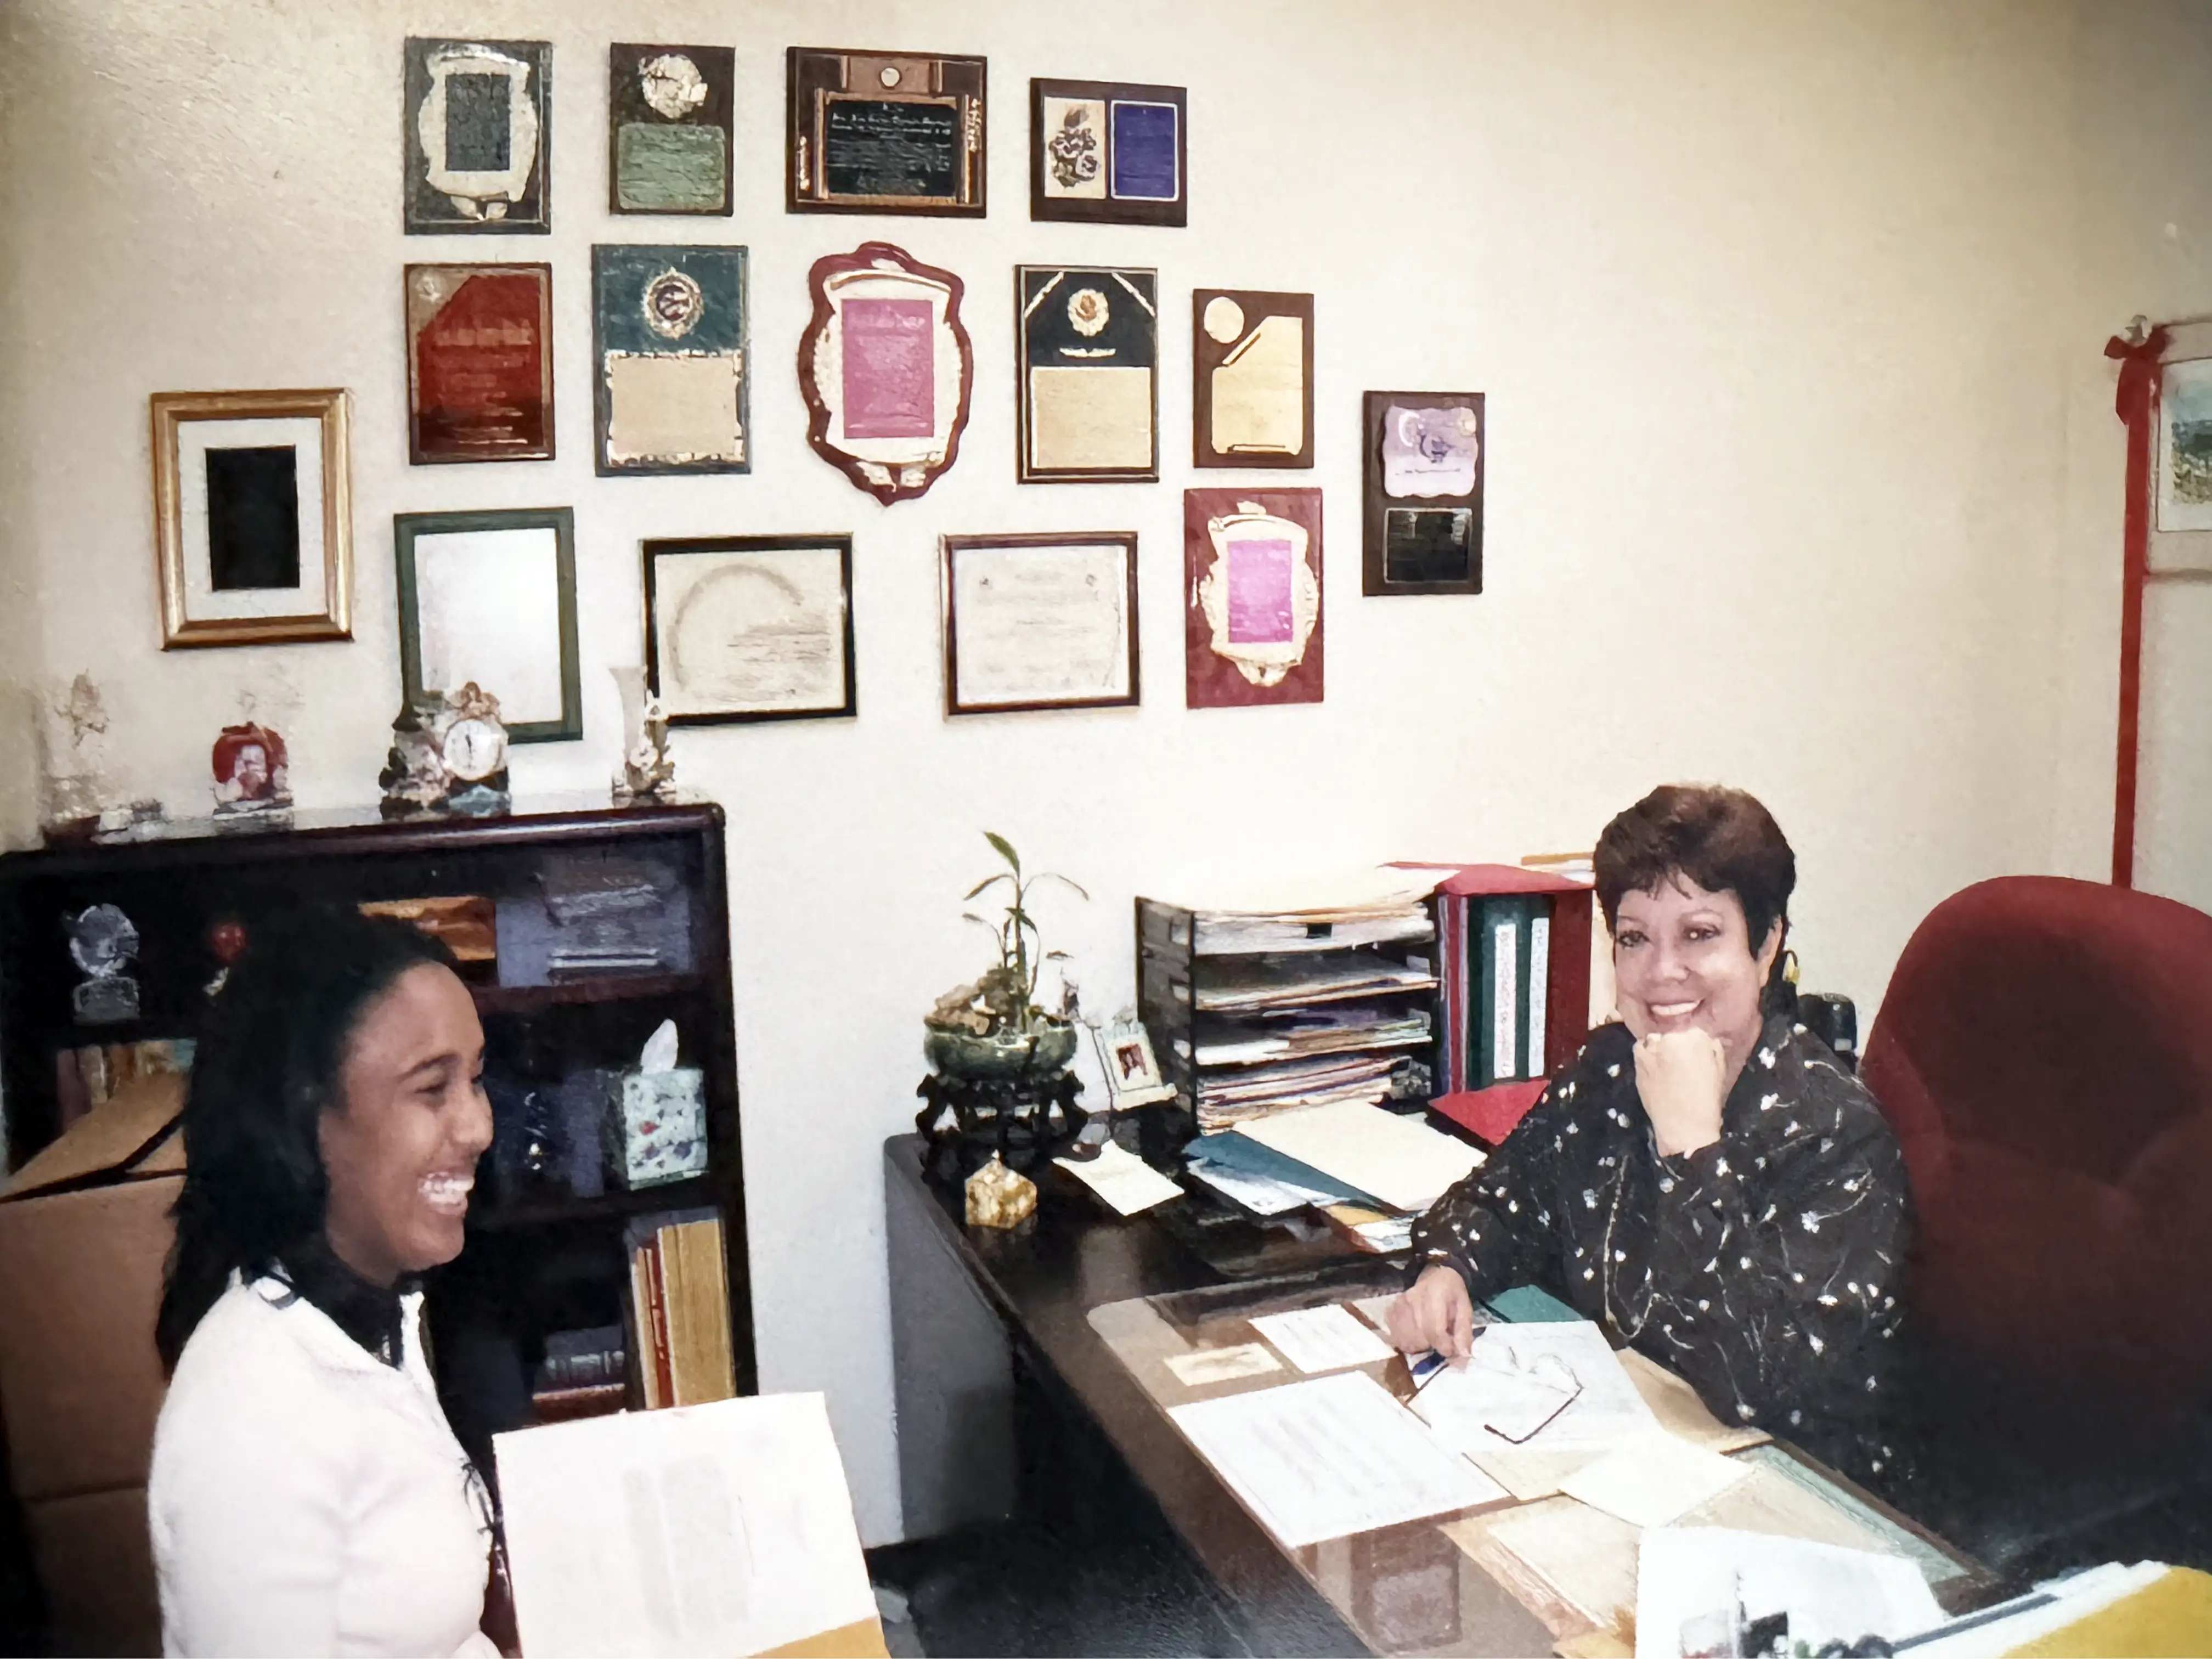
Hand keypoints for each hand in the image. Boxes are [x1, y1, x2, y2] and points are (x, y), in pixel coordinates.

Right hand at [1387, 1264, 1476, 1359]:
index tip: (1450, 1351)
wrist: (1435, 1276)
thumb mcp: (1465, 1310)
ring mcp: (1399, 1305)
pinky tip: (1416, 1334)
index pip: (1435, 1330)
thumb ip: (1464, 1334)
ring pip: (1407, 1341)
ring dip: (1420, 1346)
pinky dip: (1407, 1342)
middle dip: (1433, 1345)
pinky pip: (1396, 1338)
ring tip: (1428, 1337)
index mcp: (1436, 1295)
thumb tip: (1462, 1357)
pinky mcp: (1390, 1311)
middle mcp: (1413, 1298)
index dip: (1444, 1346)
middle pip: (1420, 1338)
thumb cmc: (1452, 1294)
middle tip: (1441, 1339)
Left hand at [1632, 1029, 1727, 1156]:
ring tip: (1665, 1067)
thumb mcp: (1720, 1069)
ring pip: (1654, 1040)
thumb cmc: (1707, 1099)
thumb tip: (1704, 1037)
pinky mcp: (1637, 1059)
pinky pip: (1640, 1049)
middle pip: (1672, 1034)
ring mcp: (1651, 1047)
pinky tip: (1653, 1070)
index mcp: (1697, 1037)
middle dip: (1675, 1045)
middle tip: (1678, 1063)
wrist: (1683, 1126)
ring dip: (1658, 1049)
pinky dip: (1645, 1056)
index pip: (1692, 1031)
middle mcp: (1672, 1037)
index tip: (1692, 1056)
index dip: (1691, 1044)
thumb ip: (1713, 1047)